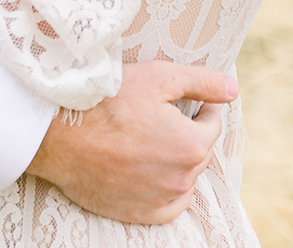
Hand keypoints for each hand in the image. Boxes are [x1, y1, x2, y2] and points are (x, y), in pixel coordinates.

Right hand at [26, 61, 237, 223]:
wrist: (59, 137)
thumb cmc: (106, 102)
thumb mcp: (157, 78)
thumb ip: (202, 82)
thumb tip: (234, 90)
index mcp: (191, 144)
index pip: (211, 123)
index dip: (198, 107)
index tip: (177, 100)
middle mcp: (183, 178)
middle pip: (196, 150)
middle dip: (184, 133)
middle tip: (154, 117)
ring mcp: (162, 199)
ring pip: (183, 176)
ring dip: (173, 159)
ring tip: (144, 141)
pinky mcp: (142, 214)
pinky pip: (168, 203)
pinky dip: (163, 188)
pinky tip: (144, 169)